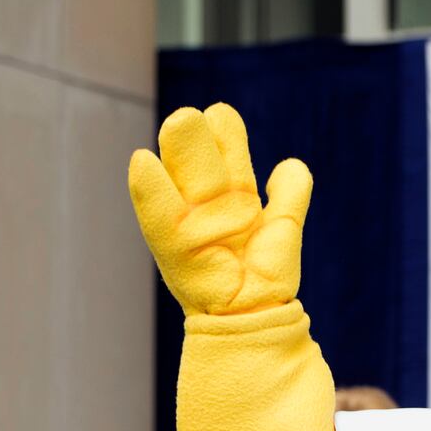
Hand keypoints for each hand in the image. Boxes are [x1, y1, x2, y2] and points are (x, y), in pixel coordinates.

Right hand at [129, 104, 312, 315]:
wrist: (258, 316)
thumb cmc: (266, 276)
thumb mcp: (282, 229)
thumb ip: (290, 197)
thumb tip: (290, 165)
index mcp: (232, 200)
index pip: (229, 163)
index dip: (226, 140)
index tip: (221, 114)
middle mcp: (208, 210)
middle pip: (202, 169)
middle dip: (196, 142)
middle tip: (190, 114)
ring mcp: (191, 229)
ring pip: (187, 187)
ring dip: (181, 155)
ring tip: (178, 121)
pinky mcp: (176, 253)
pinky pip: (162, 221)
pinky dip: (151, 192)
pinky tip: (140, 160)